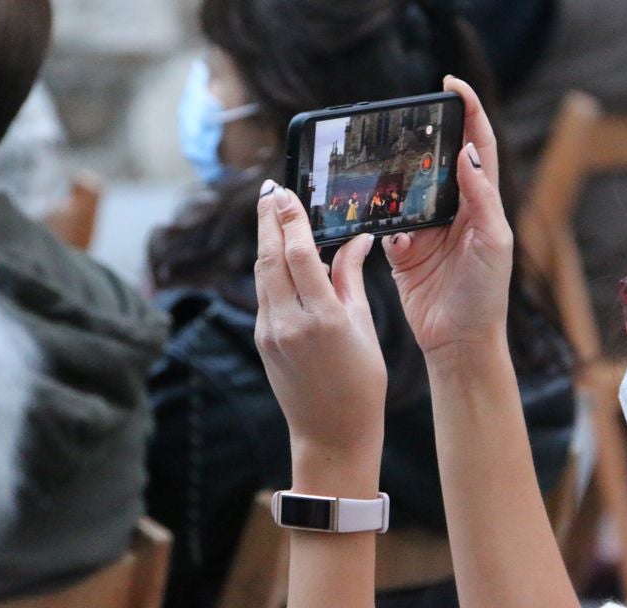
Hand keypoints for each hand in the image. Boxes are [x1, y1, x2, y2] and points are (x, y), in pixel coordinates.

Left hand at [254, 180, 386, 465]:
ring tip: (271, 213)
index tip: (285, 193)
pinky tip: (280, 254)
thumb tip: (355, 239)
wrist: (332, 436)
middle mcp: (290, 323)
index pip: (299, 254)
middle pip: (271, 257)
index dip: (291, 220)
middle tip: (270, 190)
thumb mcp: (364, 327)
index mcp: (323, 318)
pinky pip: (265, 294)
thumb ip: (351, 279)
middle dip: (268, 220)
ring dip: (266, 241)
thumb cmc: (362, 384)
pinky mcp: (263, 341)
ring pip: (262, 274)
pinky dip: (271, 268)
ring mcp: (271, 333)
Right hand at [383, 76, 513, 358]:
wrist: (460, 343)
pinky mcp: (401, 251)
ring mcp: (426, 229)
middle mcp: (455, 210)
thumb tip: (469, 153)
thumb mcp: (493, 242)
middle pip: (437, 158)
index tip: (451, 84)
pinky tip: (385, 227)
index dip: (469, 111)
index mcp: (483, 202)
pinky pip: (385, 224)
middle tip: (406, 113)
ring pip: (405, 187)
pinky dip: (382, 222)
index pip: (478, 145)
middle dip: (423, 133)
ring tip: (381, 158)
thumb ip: (481, 198)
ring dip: (395, 174)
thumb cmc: (486, 295)